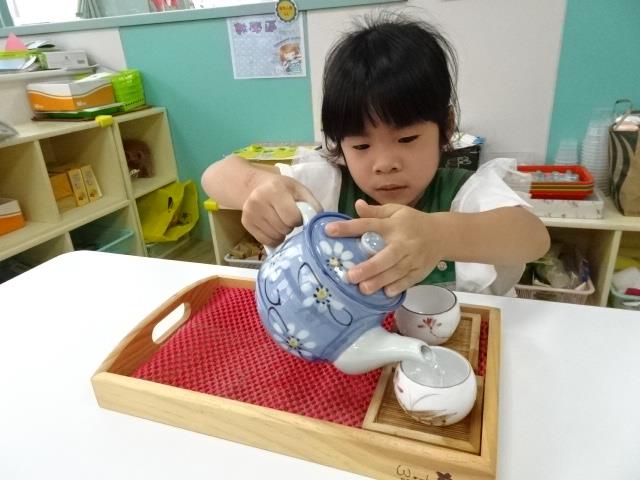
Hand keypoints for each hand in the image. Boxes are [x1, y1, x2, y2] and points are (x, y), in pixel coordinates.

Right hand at [241, 175, 321, 246]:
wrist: (257, 186)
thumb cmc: (283, 189)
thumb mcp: (300, 190)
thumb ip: (312, 205)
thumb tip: (318, 225)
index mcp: (274, 190)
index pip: (292, 217)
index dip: (299, 219)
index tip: (297, 215)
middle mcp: (258, 200)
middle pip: (283, 228)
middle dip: (290, 226)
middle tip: (288, 218)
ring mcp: (249, 213)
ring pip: (274, 237)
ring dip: (282, 234)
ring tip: (281, 222)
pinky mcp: (245, 223)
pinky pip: (265, 241)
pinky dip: (273, 238)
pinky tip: (274, 228)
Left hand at [325, 199, 445, 295]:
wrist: (443, 235)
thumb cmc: (413, 222)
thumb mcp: (396, 211)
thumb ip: (375, 212)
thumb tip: (356, 205)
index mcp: (393, 225)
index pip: (368, 225)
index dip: (348, 228)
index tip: (329, 231)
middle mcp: (402, 242)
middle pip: (386, 256)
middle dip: (369, 267)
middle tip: (350, 276)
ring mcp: (412, 258)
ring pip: (396, 272)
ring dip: (380, 281)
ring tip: (363, 289)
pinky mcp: (420, 271)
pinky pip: (408, 281)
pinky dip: (397, 287)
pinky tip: (385, 293)